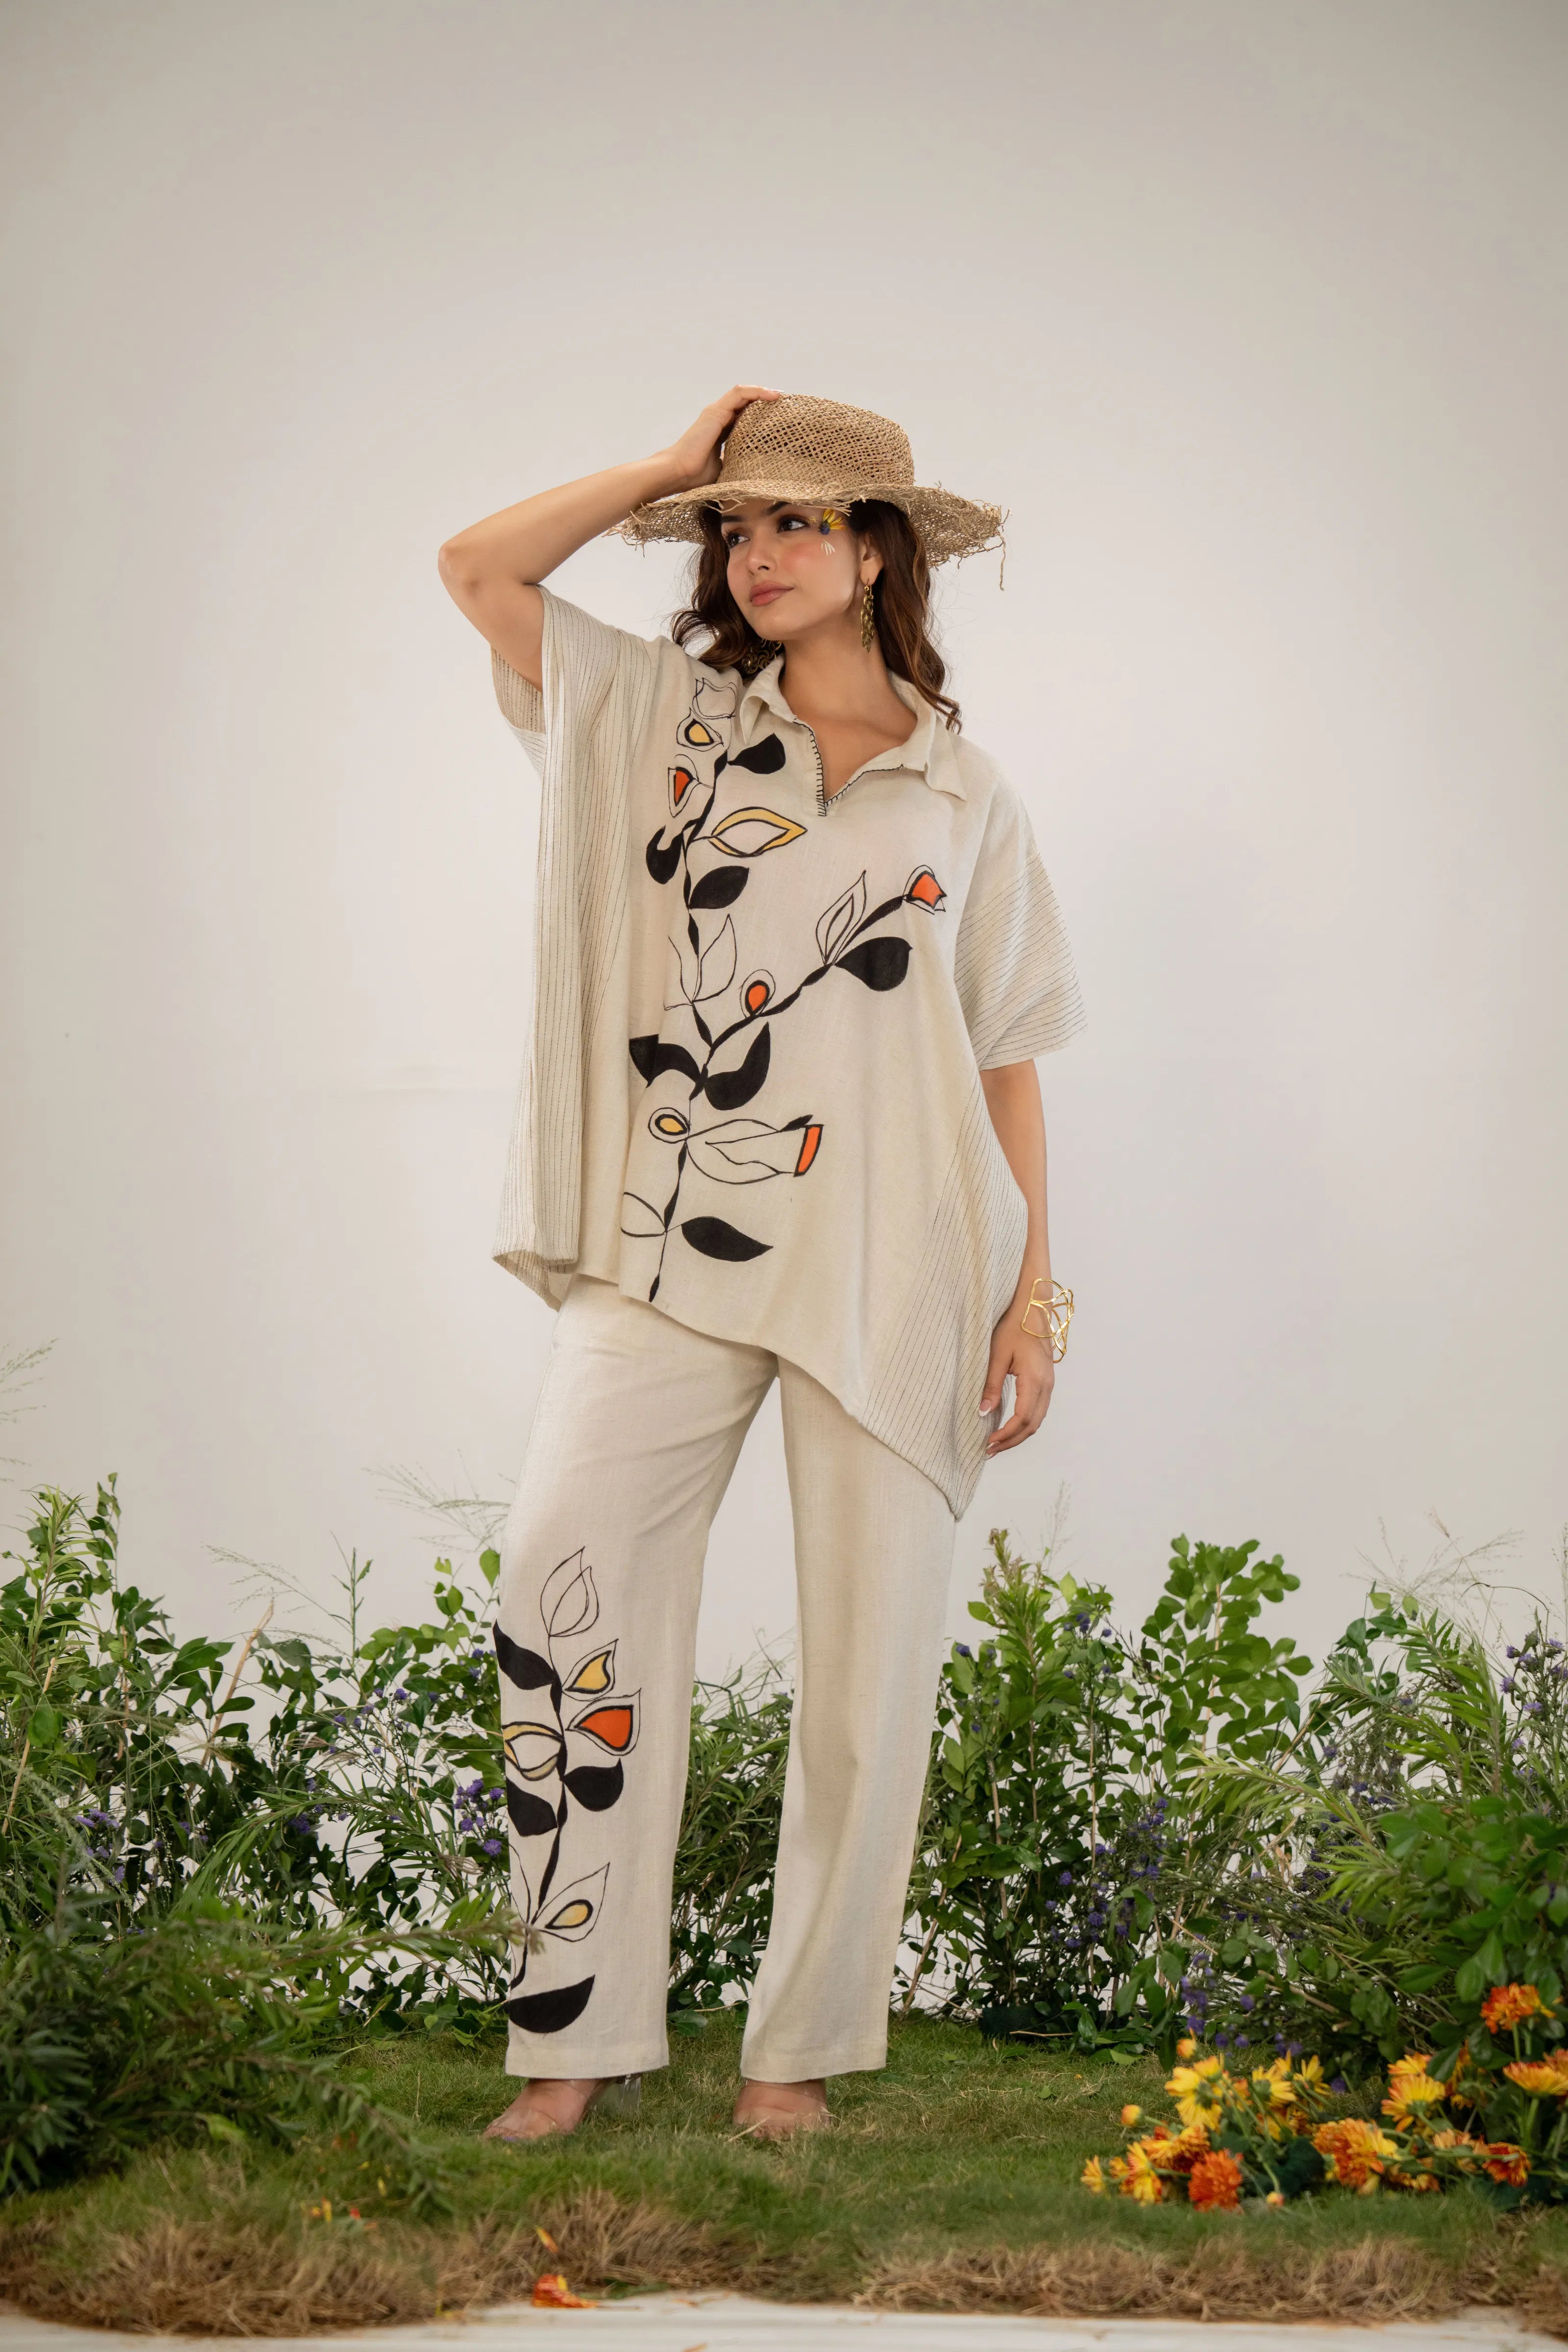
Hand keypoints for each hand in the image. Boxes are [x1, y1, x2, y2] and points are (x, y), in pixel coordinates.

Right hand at [659, 385, 779, 492]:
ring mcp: (716, 412)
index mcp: (721, 430)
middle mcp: (719, 418)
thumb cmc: (697, 477)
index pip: (744, 416)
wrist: (679, 473)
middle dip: (765, 401)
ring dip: (763, 392)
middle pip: (746, 403)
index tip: (780, 420)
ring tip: (781, 397)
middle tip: (785, 406)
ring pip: (743, 394)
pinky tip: (772, 395)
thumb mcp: (726, 469)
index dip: (762, 415)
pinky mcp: (716, 411)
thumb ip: (738, 464)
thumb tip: (755, 473)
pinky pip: (739, 393)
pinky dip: (756, 392)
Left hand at [980, 1307, 1054, 1455]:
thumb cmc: (1013, 1327)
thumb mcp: (997, 1355)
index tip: (987, 1443)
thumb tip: (982, 1412)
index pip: (1022, 1419)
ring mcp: (1049, 1384)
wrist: (1032, 1309)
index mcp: (1034, 1379)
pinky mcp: (1046, 1381)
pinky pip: (1038, 1410)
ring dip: (1018, 1435)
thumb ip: (991, 1386)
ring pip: (1037, 1420)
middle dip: (1011, 1441)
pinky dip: (1024, 1424)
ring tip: (997, 1443)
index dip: (1005, 1435)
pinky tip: (1009, 1426)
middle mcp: (1046, 1385)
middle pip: (1032, 1425)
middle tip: (989, 1450)